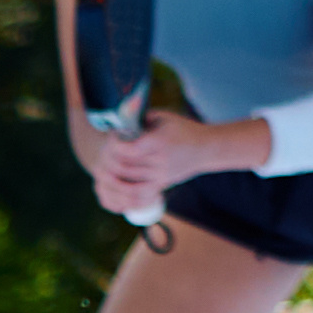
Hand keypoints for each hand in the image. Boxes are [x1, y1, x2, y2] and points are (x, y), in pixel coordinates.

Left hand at [88, 109, 256, 207]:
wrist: (207, 148)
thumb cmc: (184, 130)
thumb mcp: (165, 117)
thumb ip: (142, 118)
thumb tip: (121, 122)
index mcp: (159, 142)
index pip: (128, 150)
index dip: (114, 144)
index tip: (113, 136)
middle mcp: (159, 161)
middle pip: (123, 167)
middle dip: (108, 158)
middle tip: (105, 150)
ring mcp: (160, 175)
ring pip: (127, 183)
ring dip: (112, 175)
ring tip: (108, 165)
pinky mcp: (162, 184)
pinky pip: (138, 194)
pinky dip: (125, 192)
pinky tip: (118, 184)